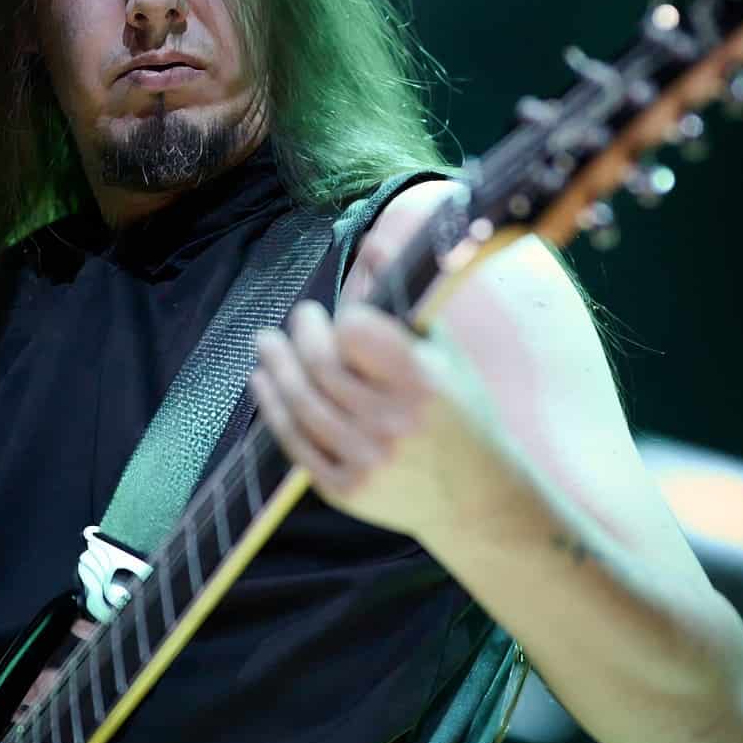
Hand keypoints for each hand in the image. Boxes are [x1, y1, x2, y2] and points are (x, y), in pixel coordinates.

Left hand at [248, 299, 506, 540]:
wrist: (477, 498)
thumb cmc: (459, 413)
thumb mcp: (446, 354)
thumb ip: (404, 305)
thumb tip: (373, 245)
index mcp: (422, 381)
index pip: (354, 331)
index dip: (344, 318)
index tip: (340, 314)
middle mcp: (392, 422)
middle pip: (319, 364)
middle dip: (300, 333)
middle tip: (299, 317)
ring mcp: (366, 459)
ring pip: (299, 402)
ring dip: (275, 366)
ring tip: (266, 344)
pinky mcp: (346, 488)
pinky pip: (295, 442)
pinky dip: (273, 407)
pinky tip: (265, 382)